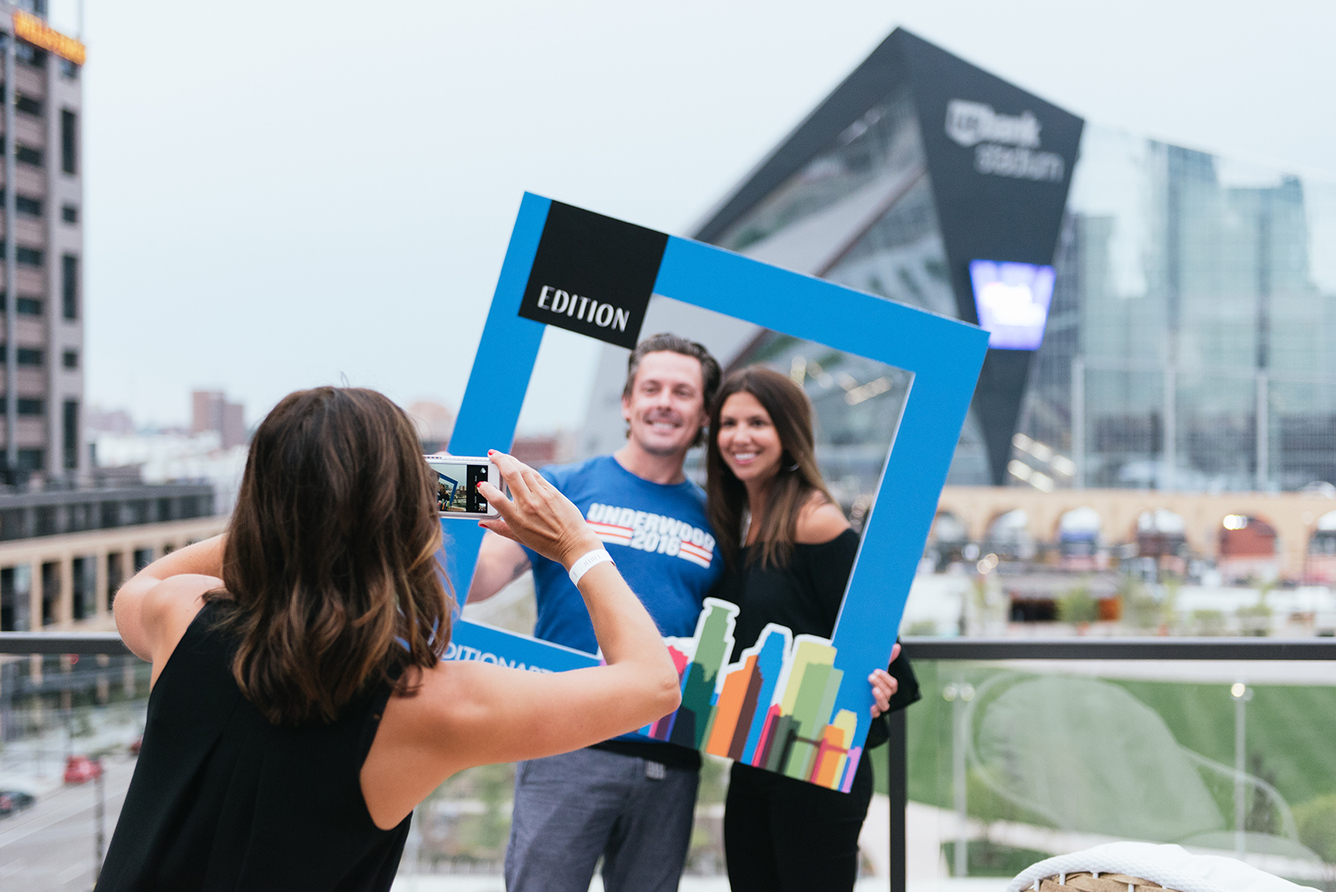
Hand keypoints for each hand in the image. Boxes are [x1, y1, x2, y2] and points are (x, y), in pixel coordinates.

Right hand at [477, 451, 598, 568]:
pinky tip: (519, 465)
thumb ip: (499, 528)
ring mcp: (542, 496)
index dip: (485, 488)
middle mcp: (529, 504)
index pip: (496, 498)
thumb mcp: (520, 539)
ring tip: (502, 456)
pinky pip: (536, 474)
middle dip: (499, 460)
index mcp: (517, 519)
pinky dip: (525, 468)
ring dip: (511, 459)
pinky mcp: (553, 491)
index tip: (481, 484)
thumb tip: (482, 522)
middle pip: (510, 475)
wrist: (574, 544)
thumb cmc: (547, 544)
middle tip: (491, 455)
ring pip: (523, 470)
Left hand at [869, 642, 901, 717]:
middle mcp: (884, 697)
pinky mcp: (870, 712)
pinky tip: (869, 705)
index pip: (893, 684)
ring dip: (880, 697)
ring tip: (872, 689)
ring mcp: (878, 705)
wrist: (852, 689)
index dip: (886, 677)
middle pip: (889, 693)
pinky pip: (876, 715)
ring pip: (885, 705)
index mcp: (887, 687)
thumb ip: (887, 658)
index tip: (876, 670)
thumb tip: (896, 646)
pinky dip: (874, 711)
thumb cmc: (867, 679)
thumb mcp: (876, 668)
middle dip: (881, 683)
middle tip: (870, 677)